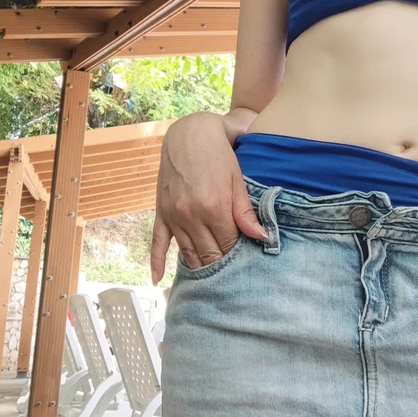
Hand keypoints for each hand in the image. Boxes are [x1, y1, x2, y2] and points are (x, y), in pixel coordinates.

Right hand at [150, 112, 266, 283]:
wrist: (189, 133)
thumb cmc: (219, 154)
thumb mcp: (237, 180)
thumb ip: (245, 211)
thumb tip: (261, 237)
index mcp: (214, 207)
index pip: (229, 245)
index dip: (239, 255)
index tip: (246, 261)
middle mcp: (191, 214)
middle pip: (208, 254)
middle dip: (221, 265)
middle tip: (231, 275)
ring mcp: (173, 215)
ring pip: (187, 253)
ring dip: (199, 267)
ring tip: (210, 282)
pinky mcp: (161, 212)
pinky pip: (157, 242)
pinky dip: (156, 261)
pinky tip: (157, 278)